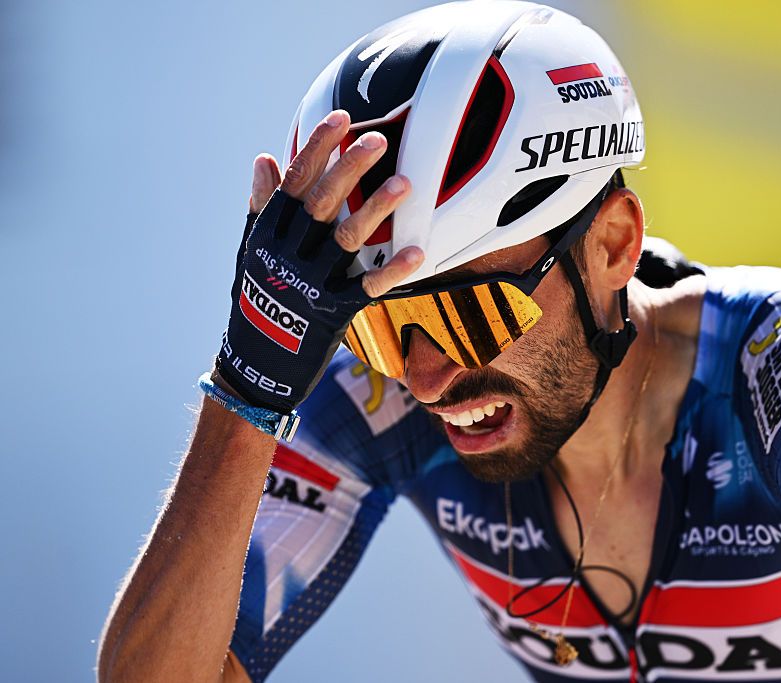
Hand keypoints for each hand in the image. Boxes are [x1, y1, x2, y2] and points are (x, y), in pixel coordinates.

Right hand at [215, 110, 423, 411]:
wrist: (254, 366)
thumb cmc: (256, 300)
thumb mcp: (251, 251)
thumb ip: (262, 206)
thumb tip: (266, 157)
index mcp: (268, 235)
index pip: (295, 182)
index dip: (318, 148)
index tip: (342, 118)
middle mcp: (287, 254)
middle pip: (322, 203)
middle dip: (350, 168)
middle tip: (379, 139)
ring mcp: (310, 283)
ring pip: (346, 240)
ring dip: (375, 210)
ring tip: (405, 183)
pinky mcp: (333, 312)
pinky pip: (367, 287)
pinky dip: (393, 270)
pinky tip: (418, 253)